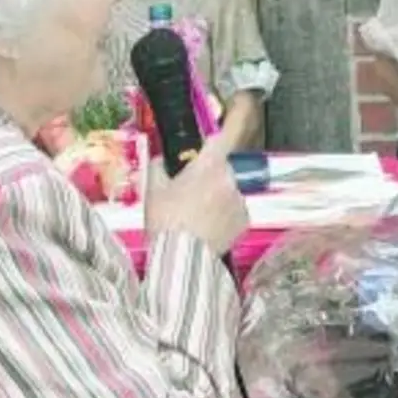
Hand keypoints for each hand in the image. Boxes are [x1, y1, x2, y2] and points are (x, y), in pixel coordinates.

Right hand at [143, 137, 248, 254]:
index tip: (200, 153)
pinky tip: (208, 227)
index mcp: (210, 165)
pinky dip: (225, 216)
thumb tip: (162, 159)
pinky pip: (235, 211)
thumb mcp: (152, 189)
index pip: (219, 140)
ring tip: (198, 214)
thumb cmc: (165, 220)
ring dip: (218, 196)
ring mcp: (240, 201)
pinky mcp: (245, 222)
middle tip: (191, 191)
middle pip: (222, 168)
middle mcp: (231, 179)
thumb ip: (159, 166)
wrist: (181, 257)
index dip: (209, 145)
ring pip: (229, 191)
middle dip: (209, 176)